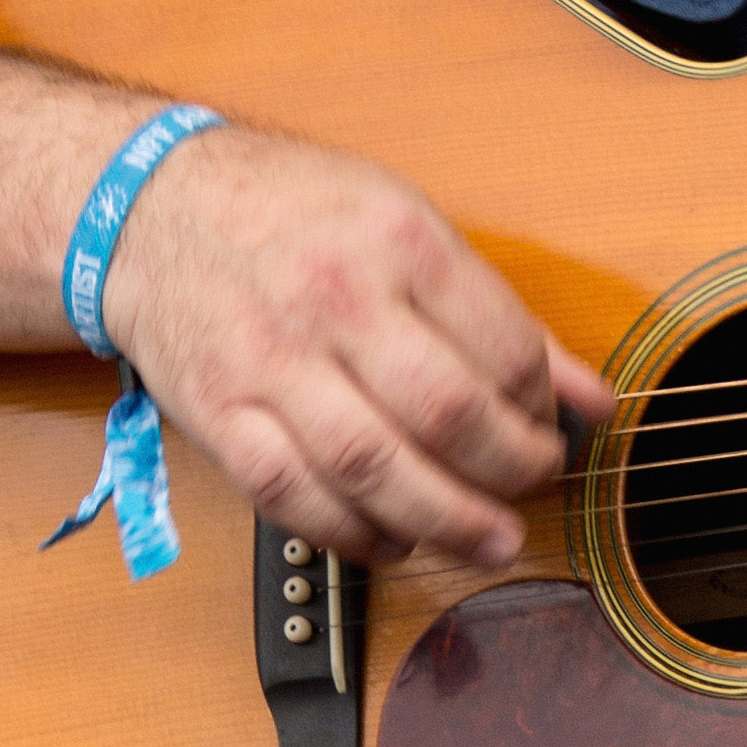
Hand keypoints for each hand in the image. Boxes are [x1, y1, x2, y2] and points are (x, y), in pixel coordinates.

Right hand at [103, 124, 613, 568]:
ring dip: (443, 519)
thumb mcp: (412, 224)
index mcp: (400, 241)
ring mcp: (270, 361)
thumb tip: (593, 396)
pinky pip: (290, 495)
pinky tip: (394, 540)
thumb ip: (503, 317)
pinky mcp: (217, 413)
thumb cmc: (297, 211)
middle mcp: (336, 300)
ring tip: (488, 540)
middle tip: (535, 486)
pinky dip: (350, 533)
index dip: (544, 406)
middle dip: (508, 470)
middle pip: (444, 414)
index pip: (501, 347)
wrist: (154, 206)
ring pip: (370, 467)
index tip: (557, 427)